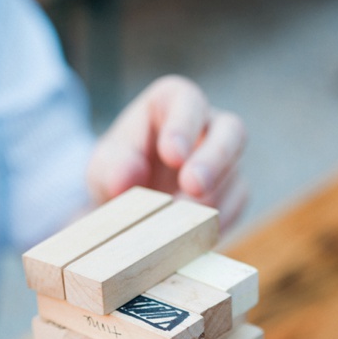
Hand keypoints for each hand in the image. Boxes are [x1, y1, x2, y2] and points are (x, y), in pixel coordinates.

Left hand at [87, 75, 247, 230]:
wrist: (126, 202)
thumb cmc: (115, 171)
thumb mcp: (102, 167)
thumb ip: (111, 167)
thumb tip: (127, 178)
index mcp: (173, 103)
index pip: (188, 102)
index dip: (184, 126)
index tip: (171, 155)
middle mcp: (208, 125)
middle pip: (231, 132)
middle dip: (214, 161)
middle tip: (194, 187)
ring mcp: (225, 159)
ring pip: (235, 174)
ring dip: (210, 200)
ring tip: (179, 223)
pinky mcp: (232, 191)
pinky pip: (235, 206)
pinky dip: (216, 222)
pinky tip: (192, 236)